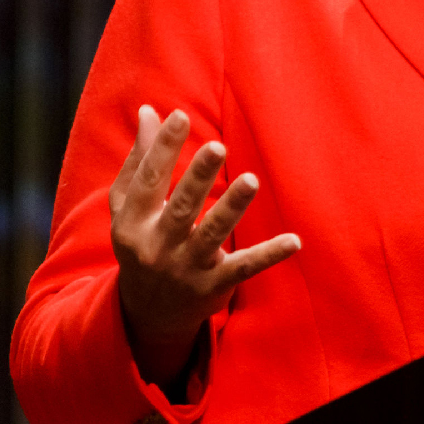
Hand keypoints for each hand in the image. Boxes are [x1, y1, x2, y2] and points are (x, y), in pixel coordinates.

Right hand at [110, 105, 300, 387]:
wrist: (146, 313)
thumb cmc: (141, 243)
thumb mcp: (129, 208)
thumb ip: (140, 161)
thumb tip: (149, 111)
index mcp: (133, 222)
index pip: (148, 181)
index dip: (162, 148)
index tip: (180, 116)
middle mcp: (157, 246)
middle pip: (180, 207)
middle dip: (198, 177)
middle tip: (218, 146)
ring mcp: (186, 268)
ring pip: (212, 235)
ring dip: (232, 207)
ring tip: (251, 180)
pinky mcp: (213, 286)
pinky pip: (244, 268)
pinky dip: (269, 255)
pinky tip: (295, 241)